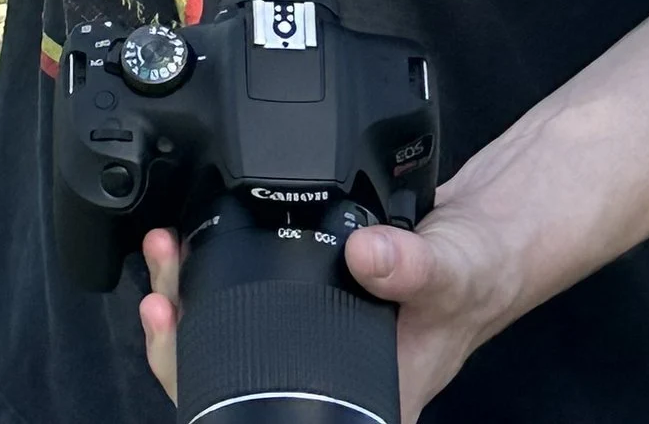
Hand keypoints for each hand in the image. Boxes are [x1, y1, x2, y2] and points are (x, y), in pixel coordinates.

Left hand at [139, 207, 514, 417]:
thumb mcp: (451, 271)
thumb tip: (367, 257)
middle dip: (181, 339)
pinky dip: (211, 275)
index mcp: (362, 400)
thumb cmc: (477, 276)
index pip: (266, 417)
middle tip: (161, 290)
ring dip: (186, 302)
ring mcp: (313, 342)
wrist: (486, 242)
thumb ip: (414, 267)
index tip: (175, 341)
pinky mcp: (306, 301)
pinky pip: (245, 299)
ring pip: (231, 339)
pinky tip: (190, 245)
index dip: (211, 393)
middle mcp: (327, 381)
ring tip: (164, 255)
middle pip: (233, 381)